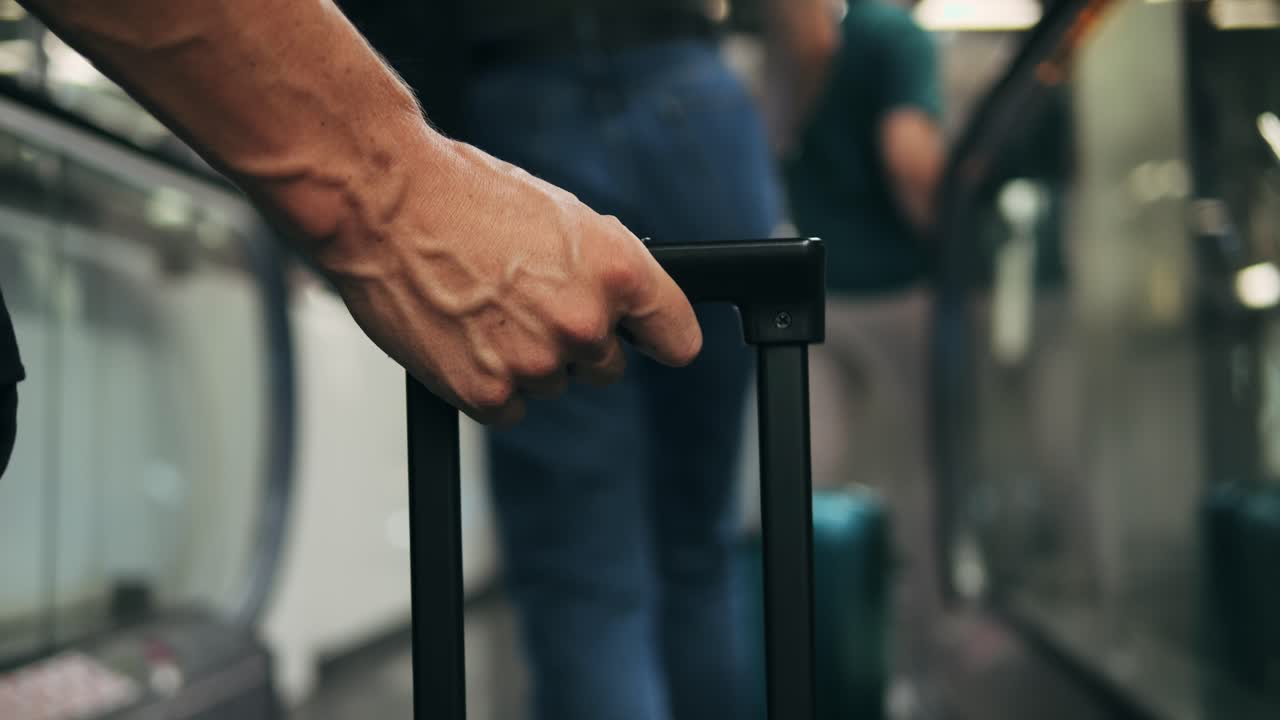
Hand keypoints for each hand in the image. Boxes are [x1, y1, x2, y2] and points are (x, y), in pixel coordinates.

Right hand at [307, 137, 702, 424]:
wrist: (382, 204)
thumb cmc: (464, 197)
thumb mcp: (562, 217)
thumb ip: (602, 270)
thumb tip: (624, 306)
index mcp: (618, 273)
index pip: (676, 337)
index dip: (659, 339)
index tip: (651, 342)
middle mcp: (585, 323)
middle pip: (606, 368)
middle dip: (574, 344)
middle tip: (524, 302)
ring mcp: (536, 363)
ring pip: (551, 386)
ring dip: (524, 361)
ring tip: (481, 307)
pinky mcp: (486, 393)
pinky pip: (507, 410)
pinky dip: (487, 386)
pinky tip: (462, 338)